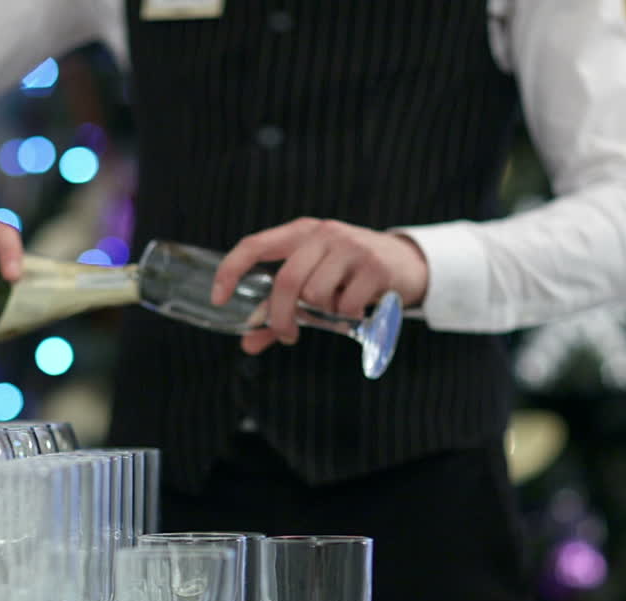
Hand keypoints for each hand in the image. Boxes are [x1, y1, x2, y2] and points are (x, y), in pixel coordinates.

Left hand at [211, 218, 427, 354]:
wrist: (406, 262)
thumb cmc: (348, 274)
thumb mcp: (314, 281)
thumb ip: (280, 310)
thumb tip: (247, 343)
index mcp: (301, 232)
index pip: (254, 245)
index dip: (231, 270)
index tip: (218, 298)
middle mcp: (323, 234)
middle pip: (286, 281)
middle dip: (281, 317)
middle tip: (286, 335)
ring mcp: (351, 247)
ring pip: (316, 296)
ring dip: (323, 313)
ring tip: (336, 307)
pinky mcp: (374, 266)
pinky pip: (345, 306)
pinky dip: (346, 317)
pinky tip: (357, 308)